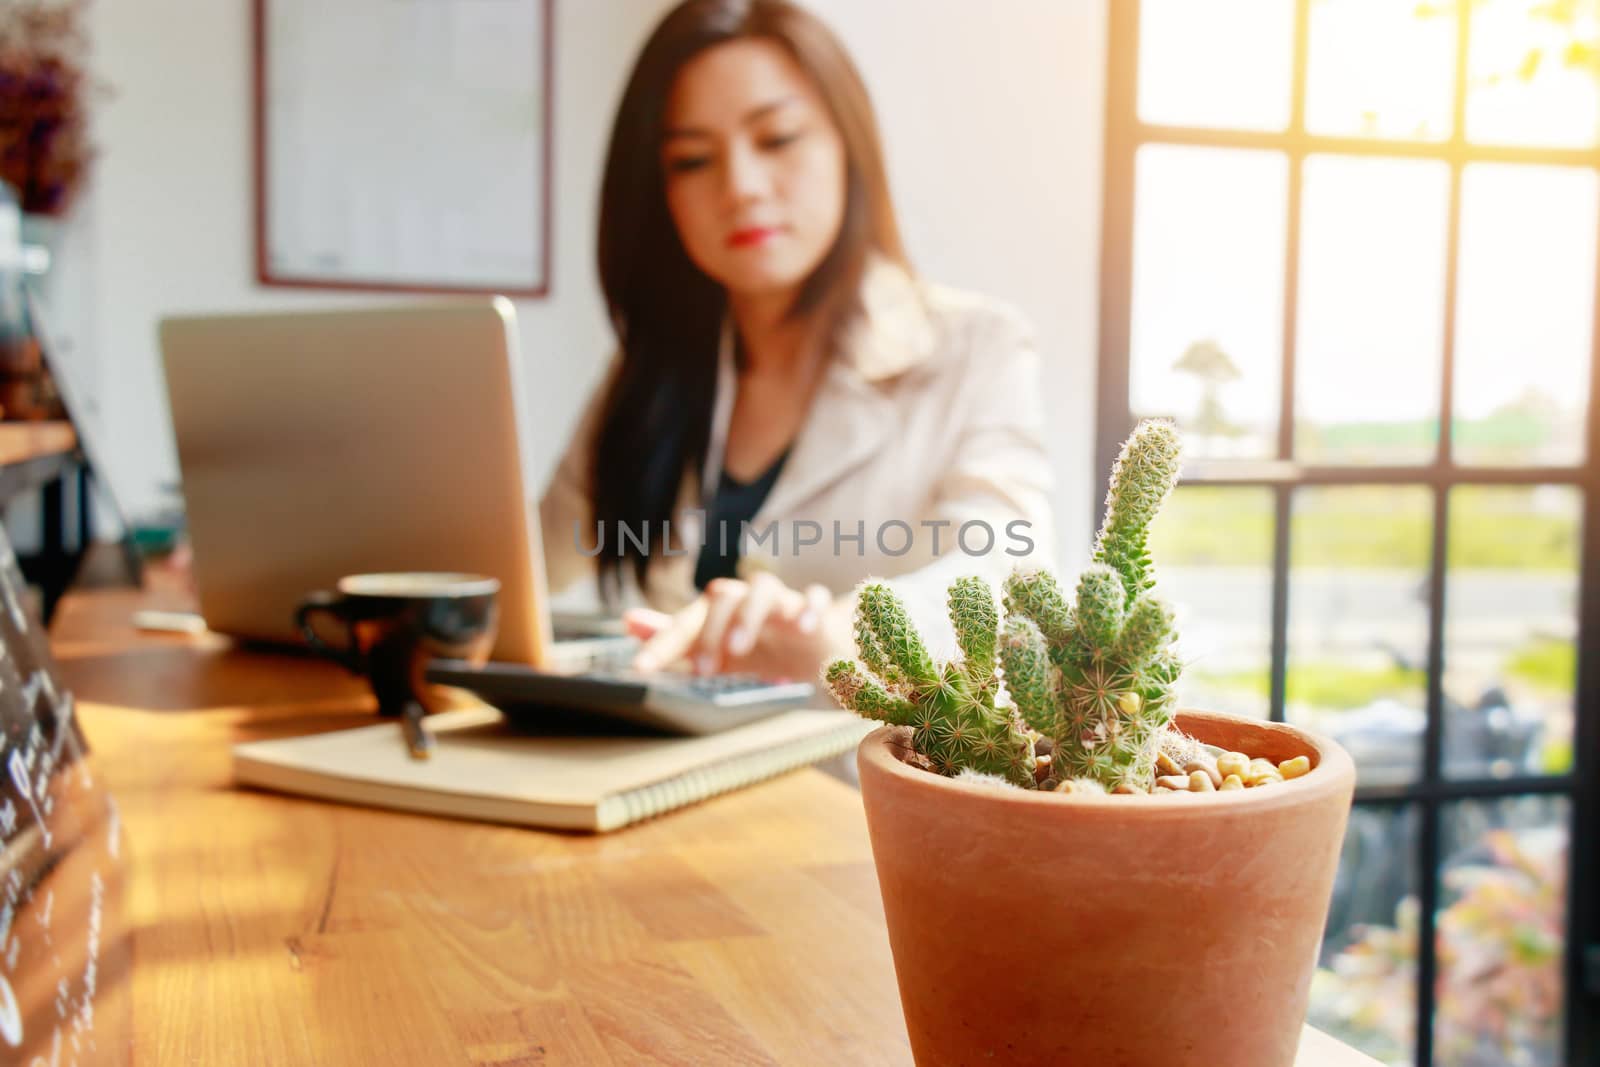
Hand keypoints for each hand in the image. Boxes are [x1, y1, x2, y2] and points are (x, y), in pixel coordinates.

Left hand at [624, 573, 832, 680]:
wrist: (819, 647)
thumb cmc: (762, 644)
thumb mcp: (716, 646)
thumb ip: (676, 637)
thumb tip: (630, 622)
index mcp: (720, 613)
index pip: (686, 621)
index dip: (662, 643)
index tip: (642, 668)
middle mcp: (747, 602)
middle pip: (723, 597)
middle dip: (709, 631)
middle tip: (701, 669)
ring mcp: (783, 604)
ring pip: (763, 589)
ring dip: (748, 614)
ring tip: (739, 647)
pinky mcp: (817, 613)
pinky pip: (815, 598)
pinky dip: (810, 608)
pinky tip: (803, 628)